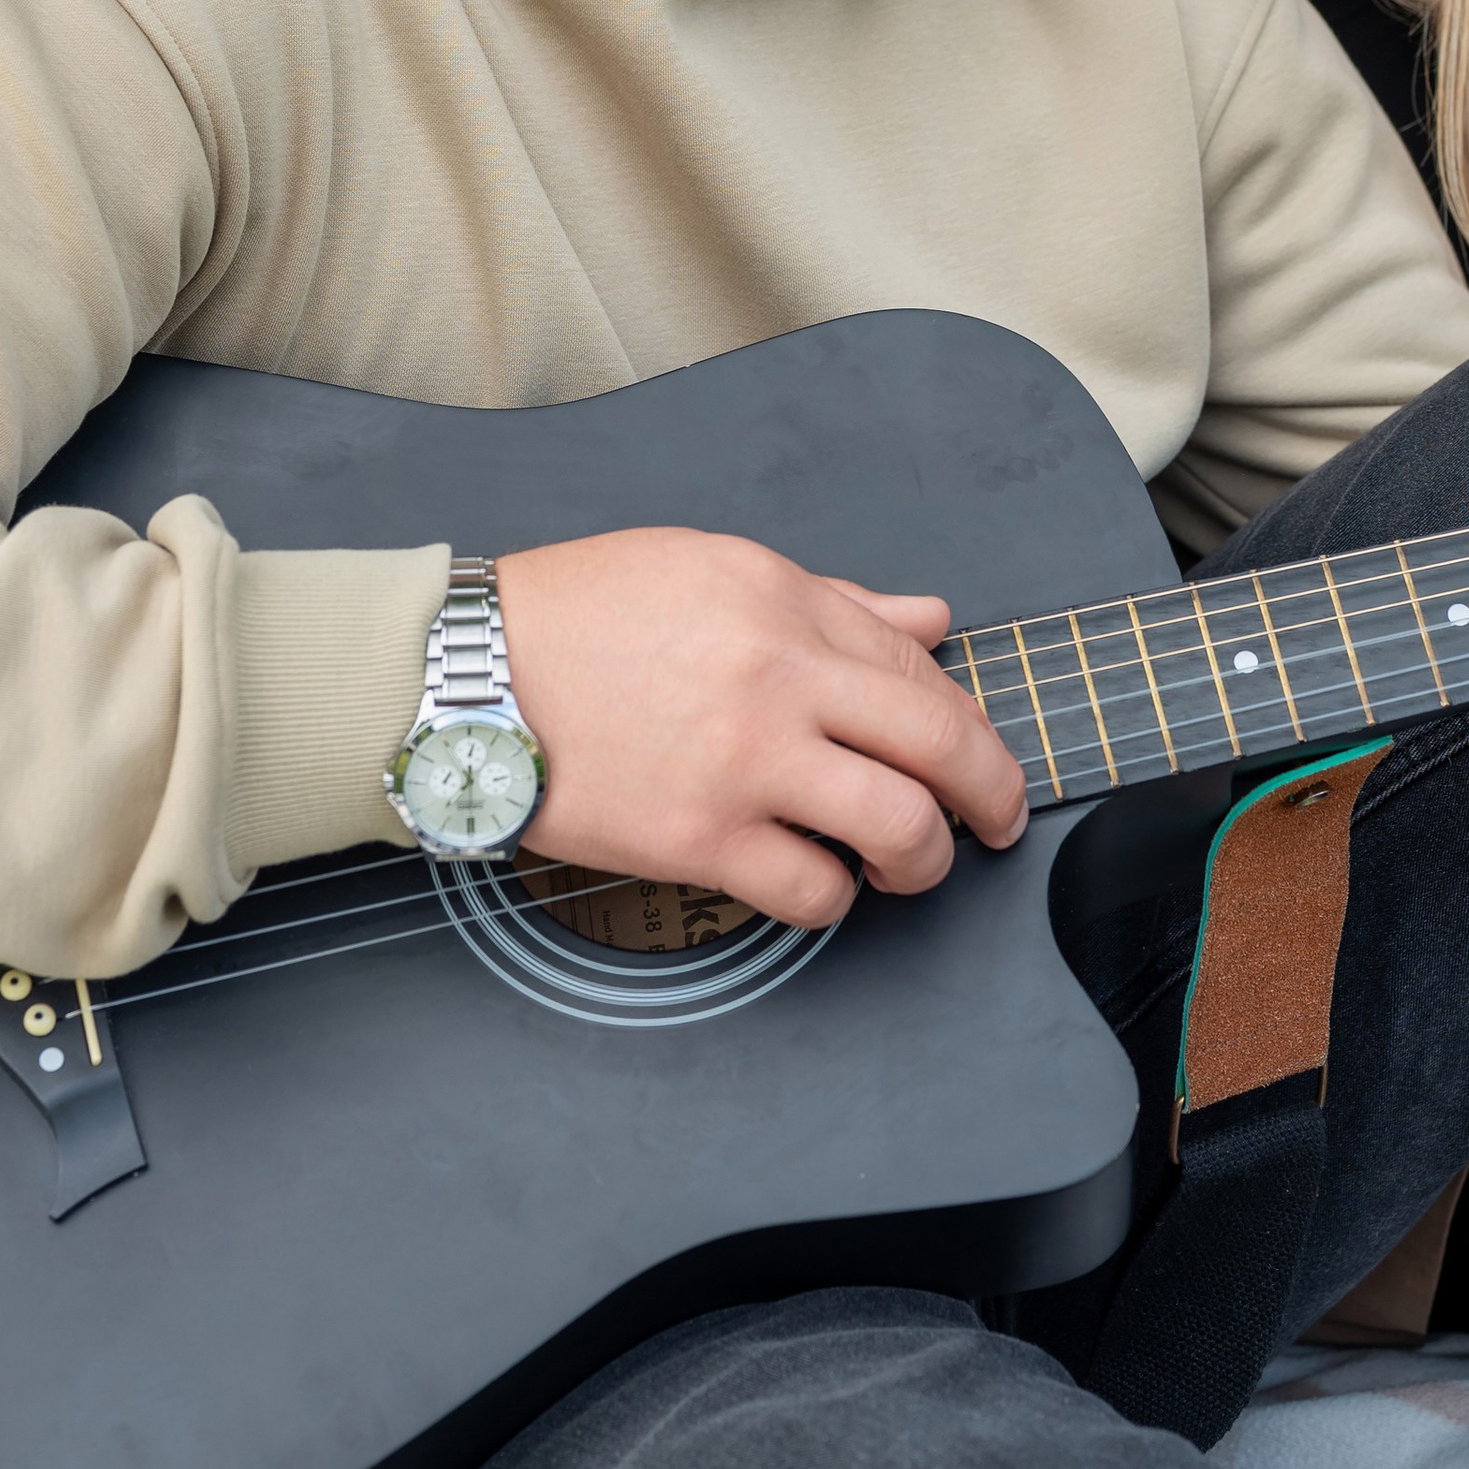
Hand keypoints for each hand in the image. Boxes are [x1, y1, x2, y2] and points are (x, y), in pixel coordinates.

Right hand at [495, 527, 1028, 929]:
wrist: (467, 672)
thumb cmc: (579, 614)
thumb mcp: (713, 569)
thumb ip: (832, 601)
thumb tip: (930, 621)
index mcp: (786, 600)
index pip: (920, 666)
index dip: (961, 717)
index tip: (970, 749)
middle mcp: (781, 675)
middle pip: (942, 742)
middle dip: (994, 791)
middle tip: (1001, 820)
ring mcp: (746, 762)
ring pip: (899, 828)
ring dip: (926, 859)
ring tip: (910, 864)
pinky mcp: (700, 838)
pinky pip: (813, 890)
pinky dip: (834, 899)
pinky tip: (820, 884)